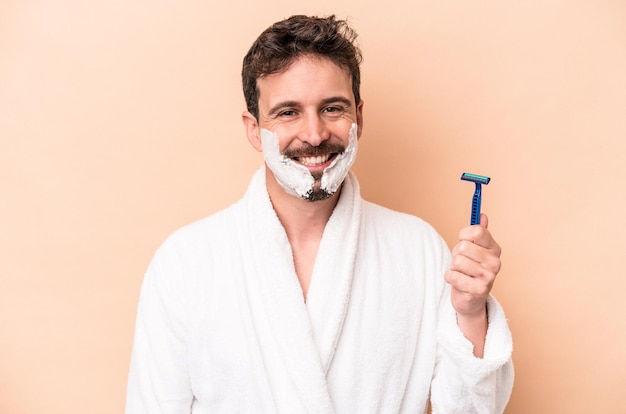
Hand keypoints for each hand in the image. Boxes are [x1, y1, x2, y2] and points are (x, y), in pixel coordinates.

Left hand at [445, 214, 500, 355]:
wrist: (469, 298)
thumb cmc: (469, 269)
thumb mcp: (473, 249)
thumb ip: (478, 232)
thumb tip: (482, 214)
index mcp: (494, 248)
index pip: (477, 231)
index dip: (464, 235)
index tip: (464, 241)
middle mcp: (495, 262)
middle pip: (463, 246)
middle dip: (456, 254)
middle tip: (462, 263)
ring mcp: (489, 277)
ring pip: (457, 261)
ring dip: (454, 268)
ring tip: (461, 274)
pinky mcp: (479, 290)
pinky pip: (452, 276)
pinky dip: (450, 279)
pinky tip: (459, 283)